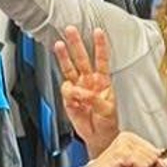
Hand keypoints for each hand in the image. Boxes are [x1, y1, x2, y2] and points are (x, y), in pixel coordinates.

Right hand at [54, 26, 119, 156]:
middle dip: (76, 44)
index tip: (98, 32)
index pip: (102, 60)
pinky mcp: (69, 97)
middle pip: (82, 59)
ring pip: (69, 68)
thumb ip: (93, 98)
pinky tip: (75, 100)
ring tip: (59, 44)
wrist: (99, 136)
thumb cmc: (107, 122)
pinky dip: (70, 94)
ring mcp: (78, 88)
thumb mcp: (106, 109)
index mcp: (103, 82)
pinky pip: (66, 90)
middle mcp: (90, 82)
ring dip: (63, 56)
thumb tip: (80, 91)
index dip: (100, 46)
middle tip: (71, 30)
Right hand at [77, 131, 165, 166]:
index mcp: (132, 139)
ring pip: (150, 161)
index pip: (156, 153)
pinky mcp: (122, 152)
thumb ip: (151, 166)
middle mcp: (128, 137)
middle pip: (155, 156)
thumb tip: (165, 162)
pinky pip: (142, 165)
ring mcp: (125, 143)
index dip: (149, 166)